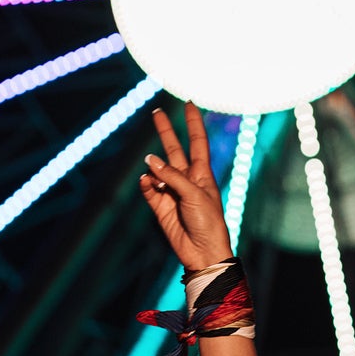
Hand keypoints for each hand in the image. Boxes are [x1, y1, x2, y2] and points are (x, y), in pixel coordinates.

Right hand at [139, 102, 233, 271]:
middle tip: (157, 112)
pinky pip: (149, 188)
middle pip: (173, 149)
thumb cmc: (208, 223)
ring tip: (156, 177)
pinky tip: (147, 182)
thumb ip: (172, 175)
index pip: (197, 142)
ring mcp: (172, 192)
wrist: (203, 253)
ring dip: (154, 169)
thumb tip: (149, 161)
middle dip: (166, 131)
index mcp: (202, 174)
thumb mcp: (195, 194)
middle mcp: (186, 180)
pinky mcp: (161, 206)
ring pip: (157, 170)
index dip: (194, 123)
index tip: (190, 103)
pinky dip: (146, 184)